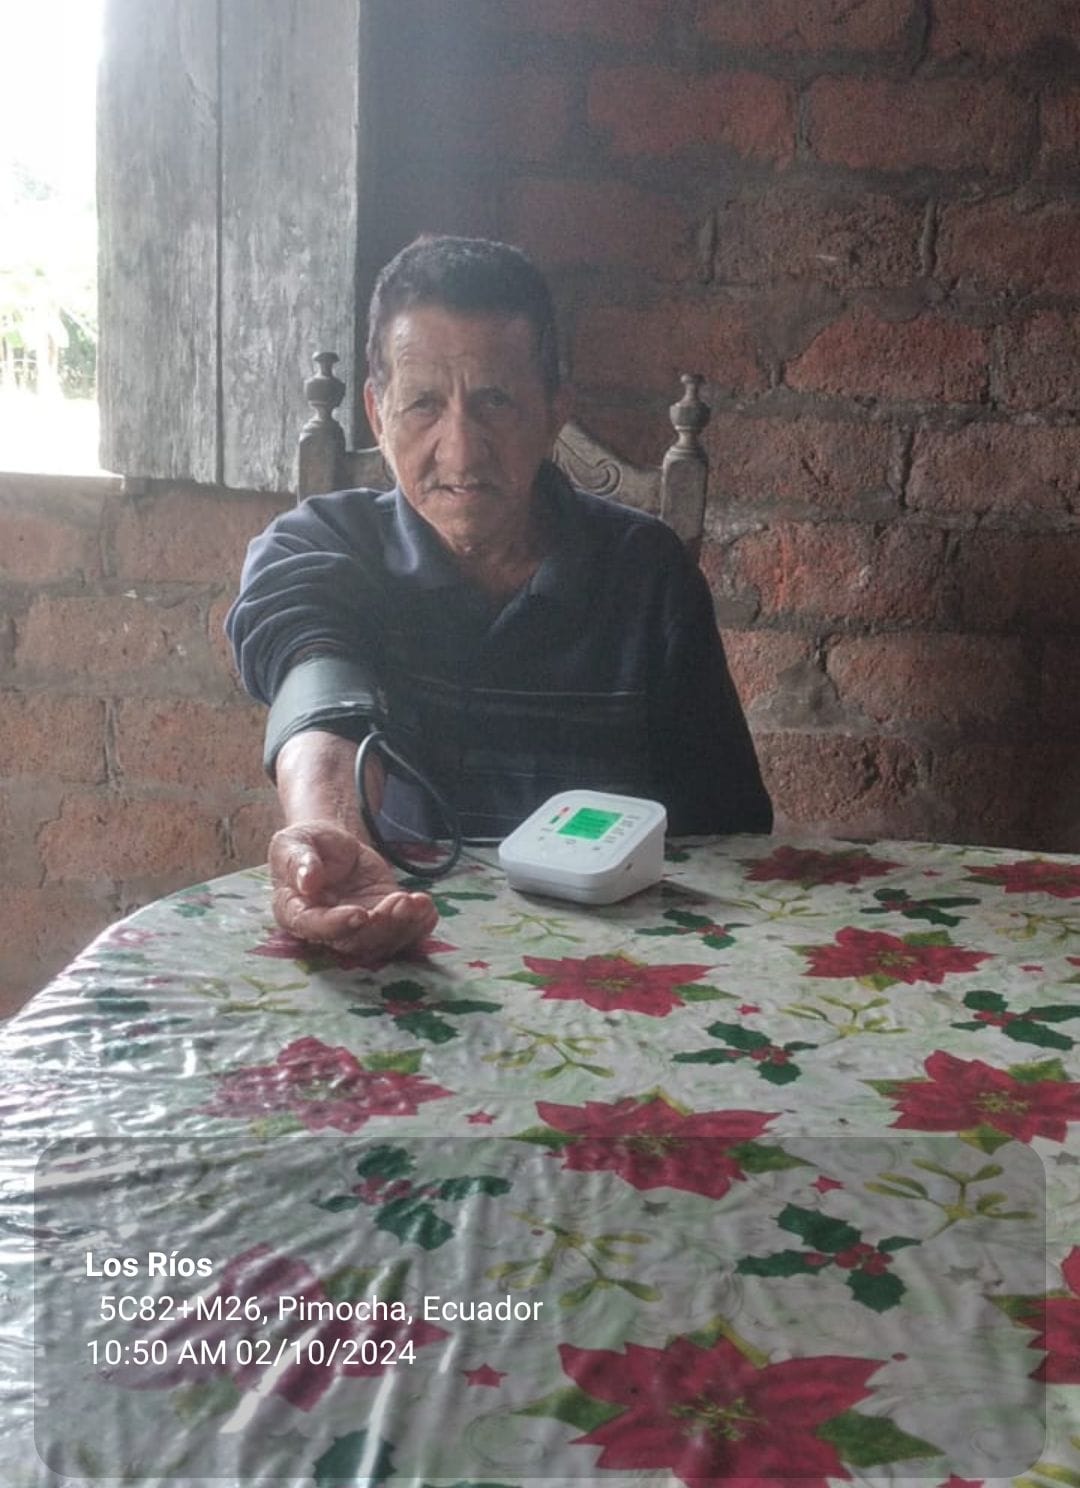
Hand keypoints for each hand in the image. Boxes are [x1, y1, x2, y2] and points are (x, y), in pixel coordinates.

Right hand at [269, 820, 437, 958]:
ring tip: (418, 901)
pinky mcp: (383, 919)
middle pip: (353, 941)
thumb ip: (298, 861)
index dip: (336, 925)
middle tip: (400, 901)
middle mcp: (327, 928)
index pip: (313, 927)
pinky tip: (428, 909)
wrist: (333, 845)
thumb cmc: (306, 844)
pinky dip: (418, 926)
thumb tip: (308, 881)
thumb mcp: (293, 843)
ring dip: (403, 926)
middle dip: (381, 926)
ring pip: (380, 942)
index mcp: (296, 912)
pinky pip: (402, 933)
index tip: (359, 913)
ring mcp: (358, 927)